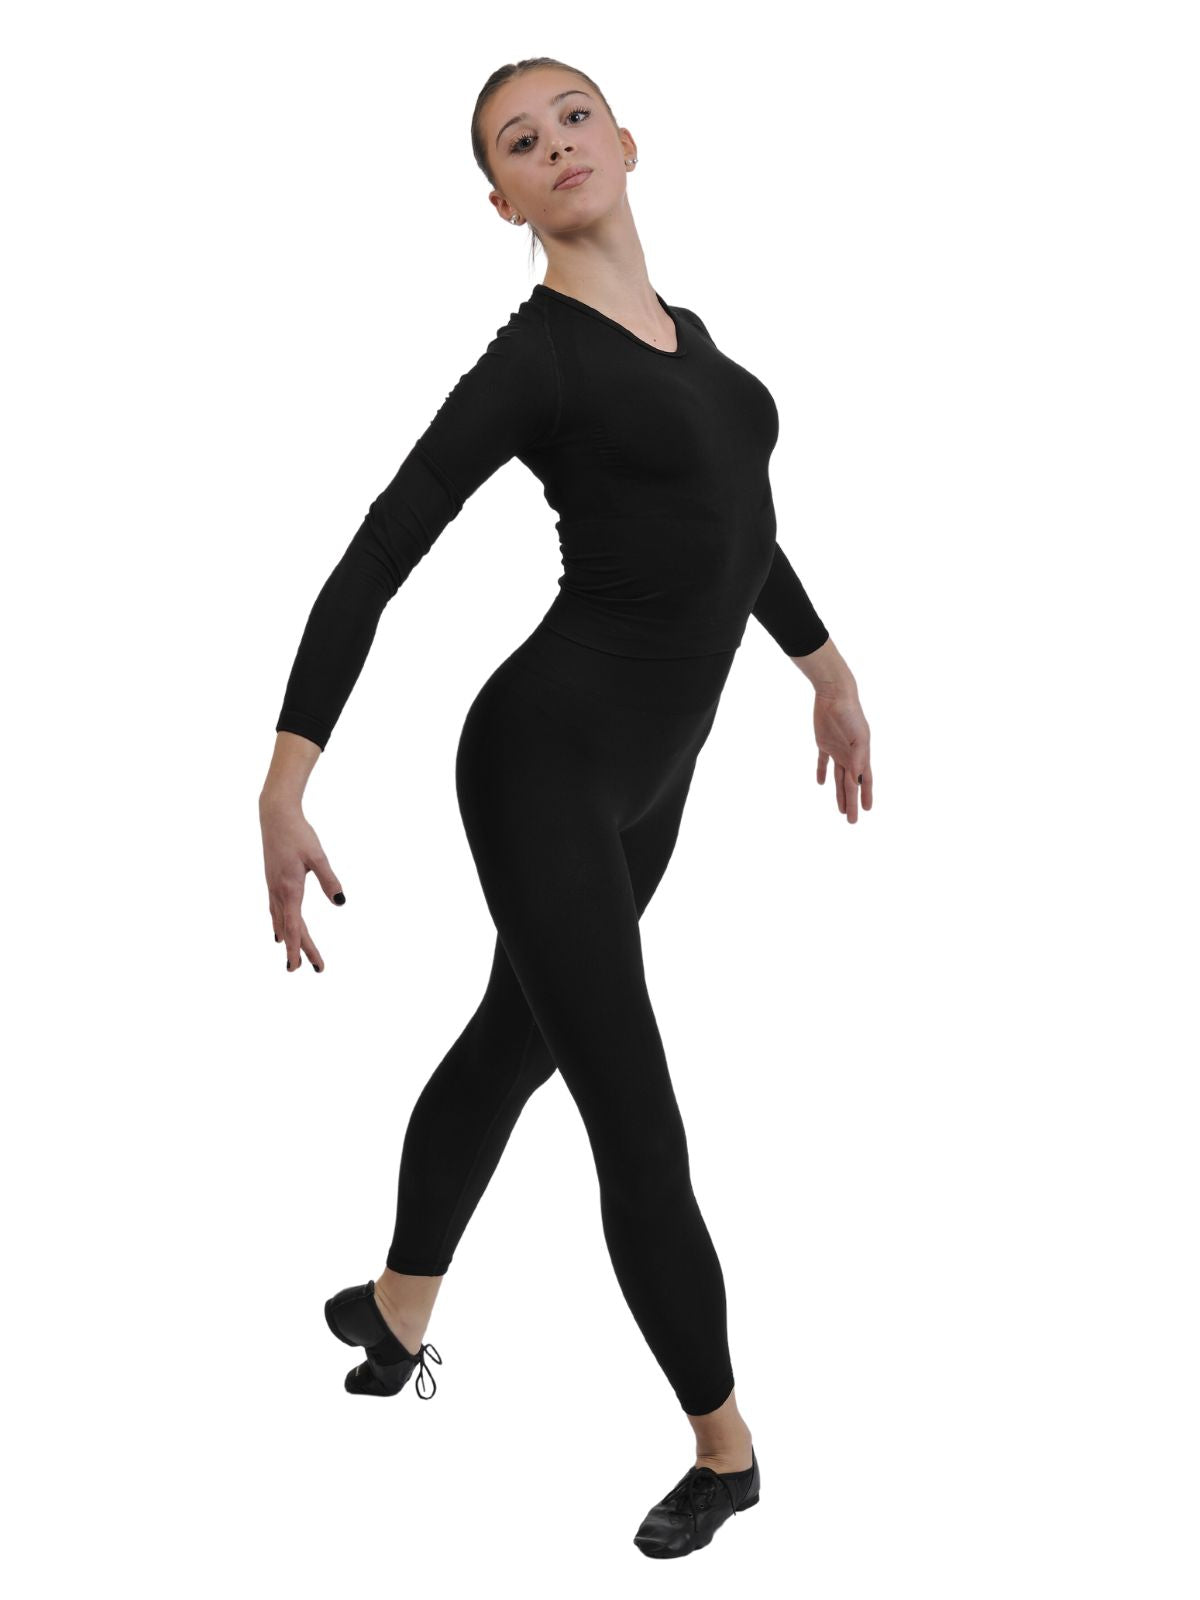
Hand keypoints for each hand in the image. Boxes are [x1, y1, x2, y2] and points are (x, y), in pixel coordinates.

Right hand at [259, 798, 345, 970]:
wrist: (275, 816)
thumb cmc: (298, 834)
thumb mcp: (317, 856)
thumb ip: (329, 880)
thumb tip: (341, 903)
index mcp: (290, 889)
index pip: (295, 927)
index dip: (298, 948)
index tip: (299, 967)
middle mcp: (279, 892)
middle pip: (291, 928)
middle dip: (301, 949)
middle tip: (312, 969)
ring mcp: (273, 888)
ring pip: (281, 922)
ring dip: (290, 940)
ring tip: (293, 959)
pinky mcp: (272, 882)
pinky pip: (275, 911)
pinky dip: (280, 926)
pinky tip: (278, 932)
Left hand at [813, 689, 872, 822]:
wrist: (835, 694)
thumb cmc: (849, 713)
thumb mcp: (857, 737)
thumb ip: (858, 758)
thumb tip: (857, 779)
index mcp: (861, 754)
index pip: (864, 781)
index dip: (865, 796)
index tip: (866, 811)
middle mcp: (850, 754)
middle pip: (851, 784)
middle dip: (851, 802)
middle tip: (851, 821)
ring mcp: (837, 749)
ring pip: (839, 777)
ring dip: (839, 793)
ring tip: (839, 809)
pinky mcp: (824, 742)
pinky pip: (823, 761)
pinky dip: (822, 772)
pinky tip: (821, 783)